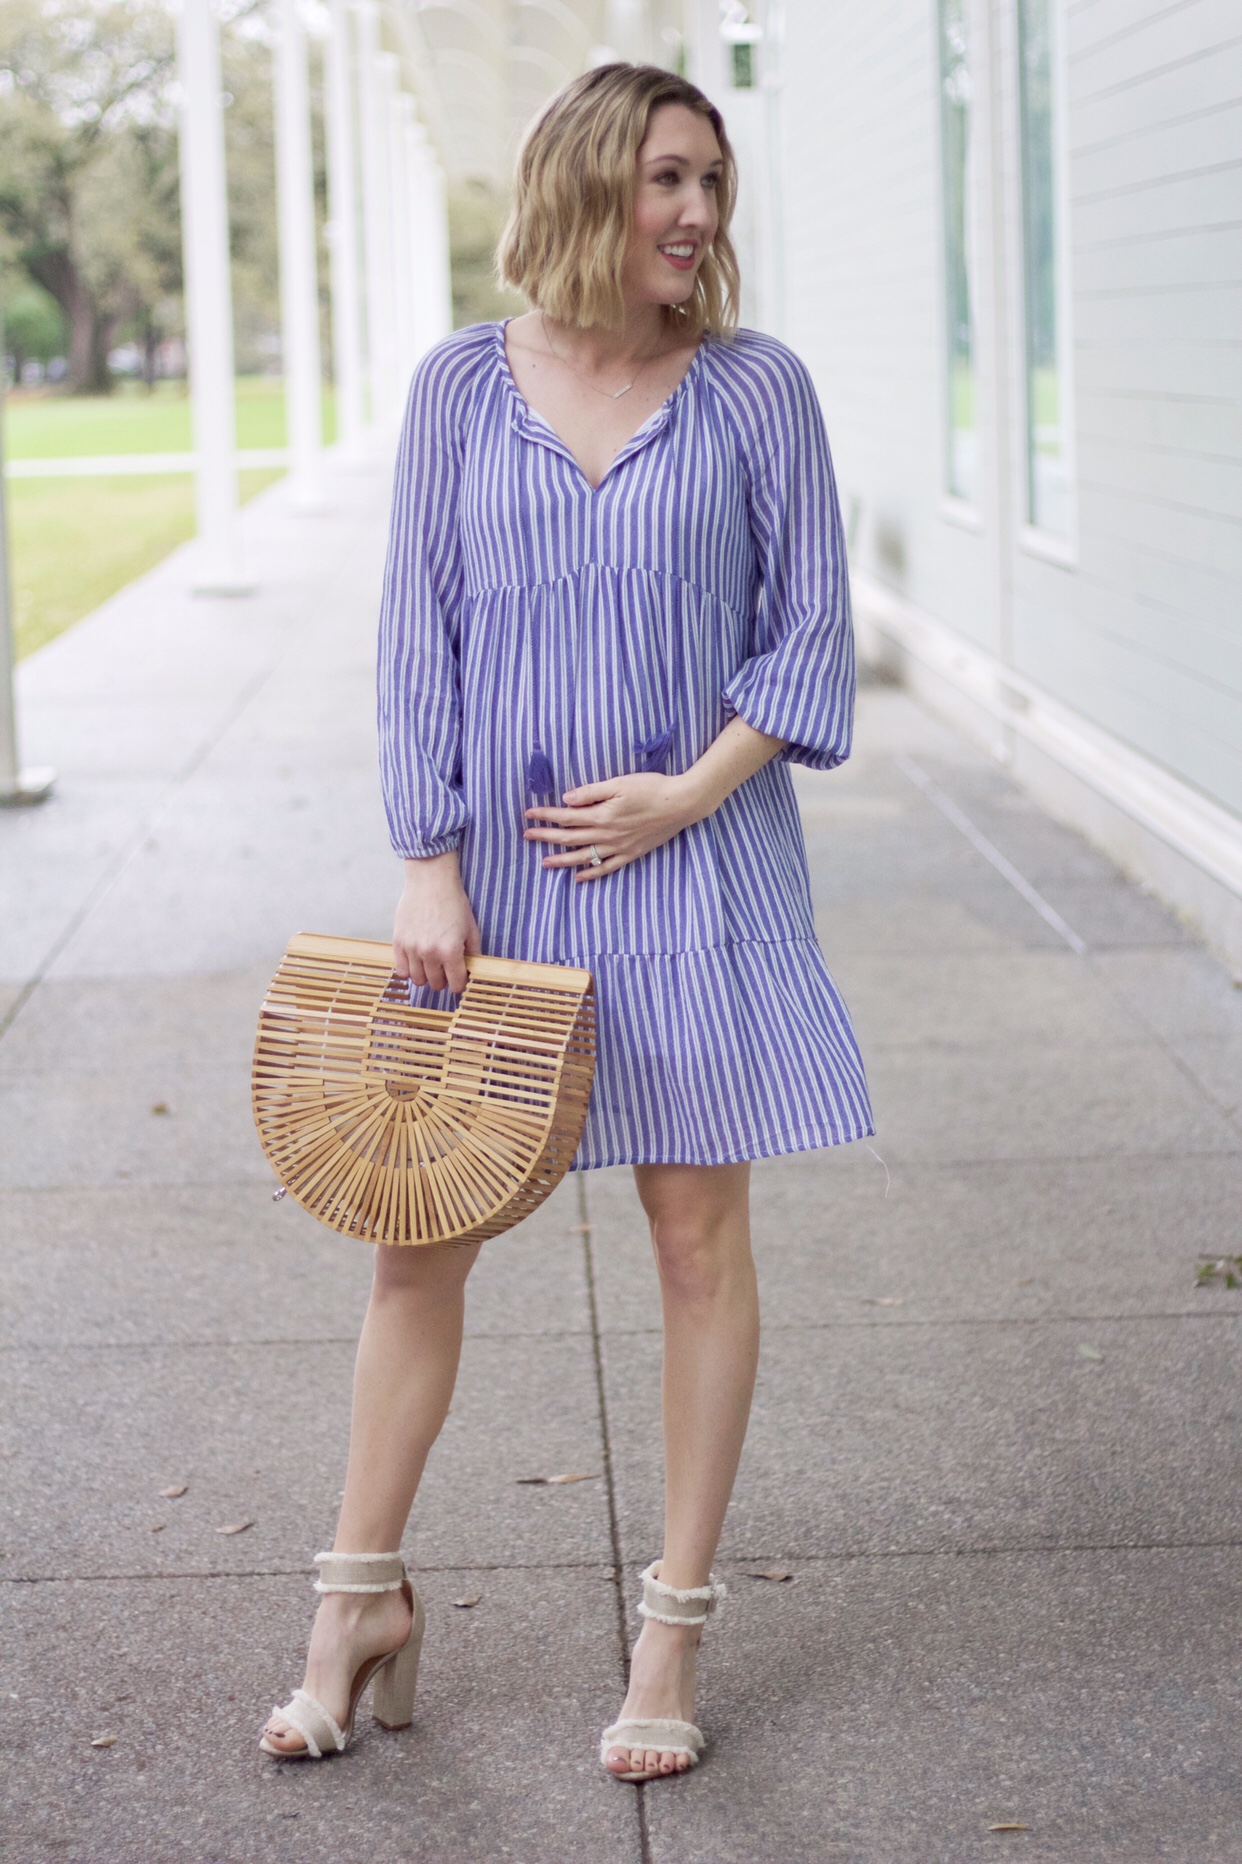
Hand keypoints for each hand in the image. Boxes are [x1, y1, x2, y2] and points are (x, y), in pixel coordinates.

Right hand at [392, 850, 481, 990]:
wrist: (430, 881)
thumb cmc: (453, 902)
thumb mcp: (471, 928)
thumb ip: (472, 953)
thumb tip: (472, 971)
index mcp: (450, 951)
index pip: (456, 984)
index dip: (460, 983)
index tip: (459, 978)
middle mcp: (430, 953)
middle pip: (436, 984)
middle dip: (443, 979)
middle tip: (445, 969)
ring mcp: (412, 948)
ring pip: (418, 980)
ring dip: (426, 976)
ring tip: (430, 965)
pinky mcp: (398, 942)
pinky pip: (401, 970)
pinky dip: (409, 970)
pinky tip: (416, 961)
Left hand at [524, 772, 703, 882]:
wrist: (681, 804)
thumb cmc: (651, 788)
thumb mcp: (619, 783)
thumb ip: (591, 792)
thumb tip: (566, 799)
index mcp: (602, 815)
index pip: (566, 817)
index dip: (545, 815)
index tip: (529, 814)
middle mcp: (607, 835)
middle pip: (570, 838)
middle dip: (546, 838)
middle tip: (527, 837)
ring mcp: (619, 847)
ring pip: (584, 857)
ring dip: (562, 860)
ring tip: (545, 862)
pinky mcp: (631, 854)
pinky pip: (607, 868)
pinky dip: (591, 873)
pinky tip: (579, 877)